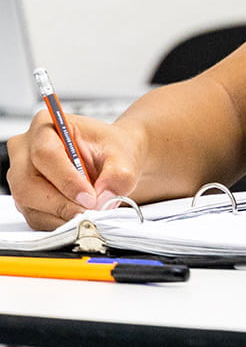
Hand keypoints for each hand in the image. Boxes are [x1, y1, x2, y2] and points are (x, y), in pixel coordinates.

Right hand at [7, 112, 145, 229]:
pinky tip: (79, 214)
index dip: (67, 179)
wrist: (111, 161)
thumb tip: (104, 198)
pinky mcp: (25, 198)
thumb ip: (117, 175)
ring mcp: (20, 175)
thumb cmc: (111, 150)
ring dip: (62, 214)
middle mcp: (26, 149)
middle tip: (90, 211)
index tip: (90, 197)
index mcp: (46, 124)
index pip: (46, 154)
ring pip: (29, 203)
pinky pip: (35, 217)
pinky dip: (59, 222)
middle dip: (61, 202)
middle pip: (28, 183)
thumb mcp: (123, 156)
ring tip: (89, 212)